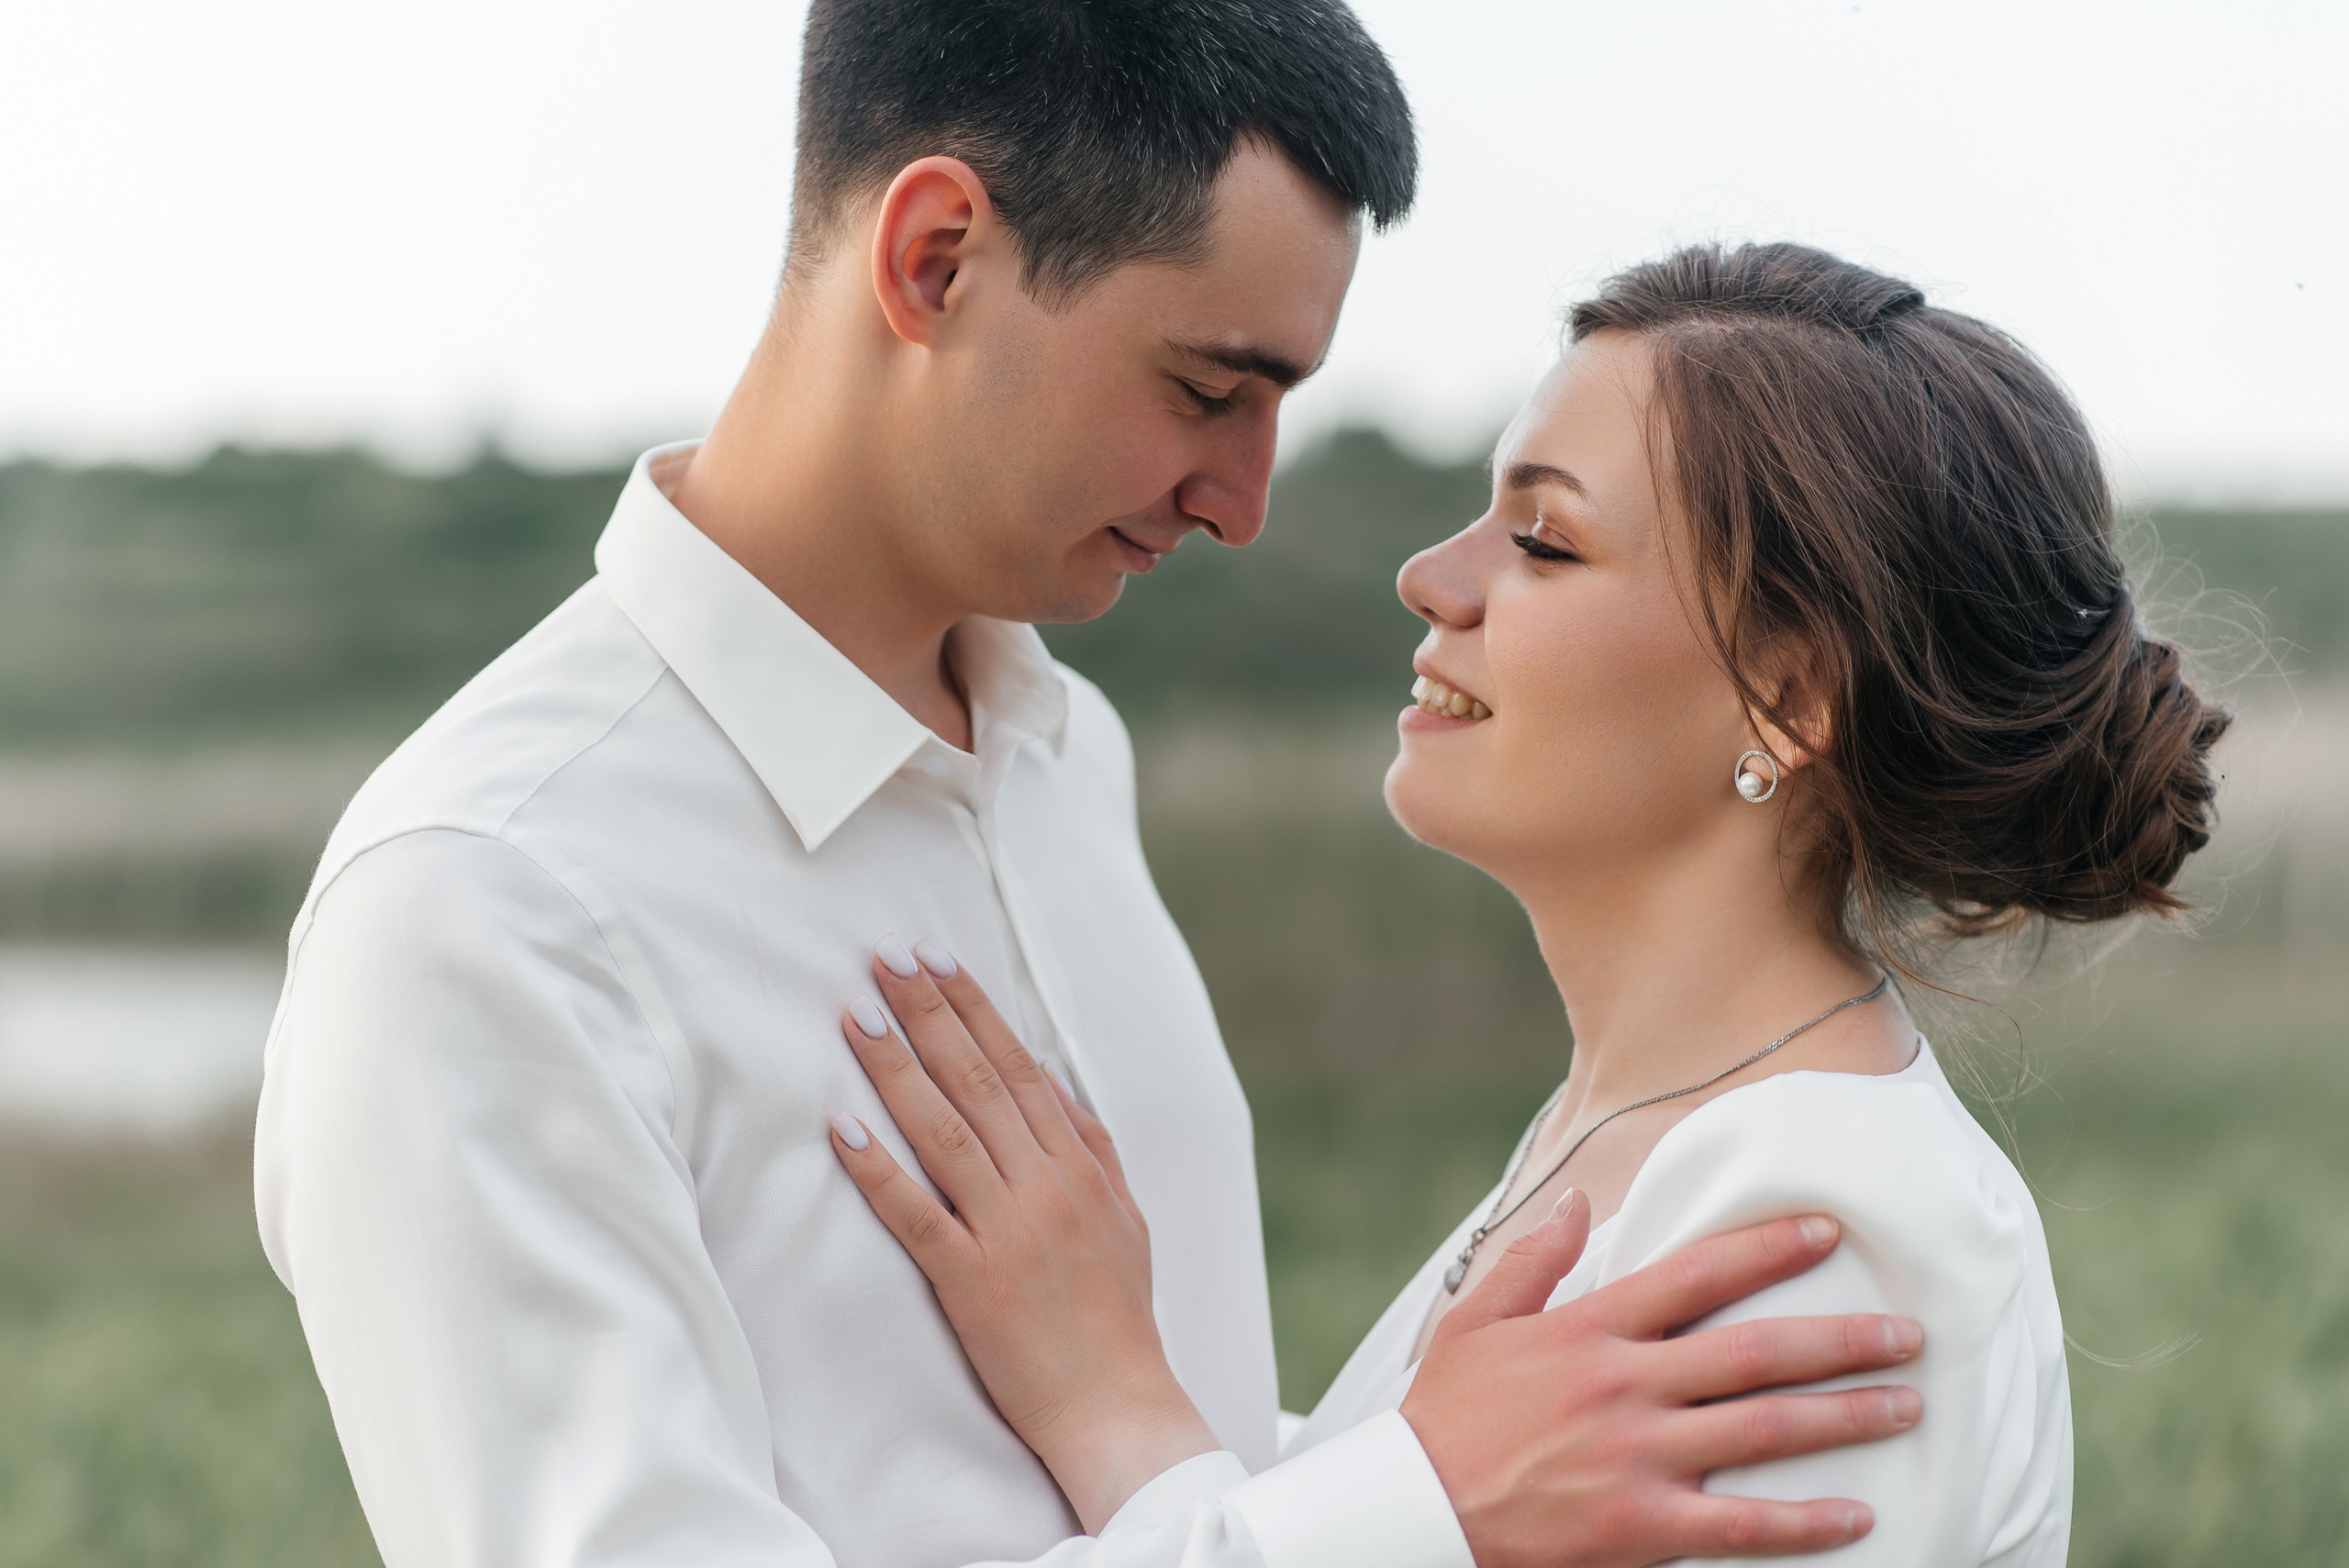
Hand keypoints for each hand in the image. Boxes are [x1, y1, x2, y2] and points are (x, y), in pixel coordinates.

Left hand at [828, 938, 1220, 1534]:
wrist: (1120, 1408)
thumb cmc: (1119, 1318)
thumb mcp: (1126, 1219)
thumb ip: (1094, 1148)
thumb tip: (1059, 1085)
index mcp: (1079, 1167)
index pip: (1018, 1067)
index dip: (974, 1008)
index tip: (937, 957)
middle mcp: (1046, 1186)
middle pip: (978, 1081)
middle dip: (929, 1012)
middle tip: (885, 956)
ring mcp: (1009, 1231)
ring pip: (944, 1131)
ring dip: (896, 1068)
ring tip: (856, 1014)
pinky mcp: (972, 1282)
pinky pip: (916, 1215)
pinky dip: (878, 1168)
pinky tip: (840, 1127)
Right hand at [1403, 1196, 1924, 1566]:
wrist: (1414, 1513)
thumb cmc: (1443, 1418)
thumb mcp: (1474, 1322)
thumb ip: (1533, 1259)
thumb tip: (1582, 1202)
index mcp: (1588, 1331)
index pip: (1694, 1275)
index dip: (1765, 1248)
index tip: (1825, 1231)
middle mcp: (1623, 1386)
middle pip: (1753, 1351)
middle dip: (1840, 1339)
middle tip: (1907, 1333)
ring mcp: (1636, 1458)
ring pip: (1763, 1430)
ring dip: (1844, 1417)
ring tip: (1906, 1405)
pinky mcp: (1641, 1528)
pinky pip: (1741, 1526)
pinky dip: (1804, 1522)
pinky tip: (1857, 1516)